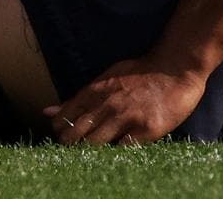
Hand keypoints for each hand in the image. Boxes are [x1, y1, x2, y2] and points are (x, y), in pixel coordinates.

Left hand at [42, 56, 206, 144]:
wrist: (175, 69)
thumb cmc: (139, 73)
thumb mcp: (106, 78)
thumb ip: (78, 98)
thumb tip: (47, 111)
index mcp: (96, 90)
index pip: (66, 117)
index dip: (60, 130)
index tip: (61, 136)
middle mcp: (108, 104)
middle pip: (77, 133)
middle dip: (70, 144)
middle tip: (71, 149)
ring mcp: (127, 117)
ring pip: (97, 143)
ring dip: (90, 151)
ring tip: (90, 153)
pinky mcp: (146, 129)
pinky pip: (124, 148)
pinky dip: (116, 152)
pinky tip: (114, 152)